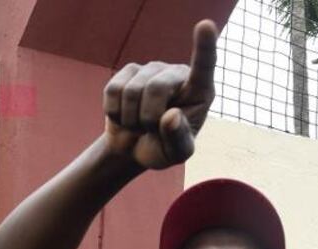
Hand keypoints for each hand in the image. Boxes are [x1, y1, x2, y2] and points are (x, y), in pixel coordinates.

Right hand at [103, 20, 217, 168]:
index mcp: (199, 91)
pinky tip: (124, 114)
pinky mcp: (128, 72)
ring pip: (131, 91)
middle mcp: (177, 73)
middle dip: (146, 118)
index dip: (204, 46)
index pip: (204, 65)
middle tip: (149, 130)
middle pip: (155, 87)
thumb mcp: (175, 154)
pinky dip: (114, 111)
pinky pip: (113, 91)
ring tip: (138, 124)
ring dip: (130, 118)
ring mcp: (151, 69)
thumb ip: (177, 139)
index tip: (205, 25)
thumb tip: (170, 115)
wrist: (134, 147)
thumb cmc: (162, 149)